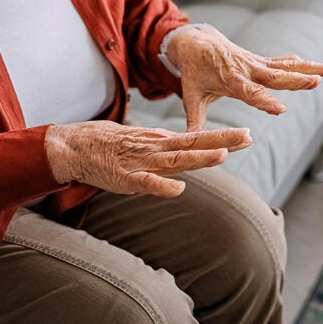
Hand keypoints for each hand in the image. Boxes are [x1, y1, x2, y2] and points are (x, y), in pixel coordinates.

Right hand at [45, 121, 251, 196]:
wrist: (75, 146)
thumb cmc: (109, 146)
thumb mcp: (143, 145)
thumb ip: (164, 153)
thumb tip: (187, 158)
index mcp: (161, 142)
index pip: (196, 139)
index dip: (221, 137)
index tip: (246, 135)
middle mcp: (156, 149)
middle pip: (193, 144)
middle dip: (222, 141)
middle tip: (248, 136)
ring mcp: (141, 163)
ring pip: (175, 160)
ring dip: (199, 158)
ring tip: (222, 155)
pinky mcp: (126, 178)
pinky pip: (146, 183)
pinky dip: (163, 186)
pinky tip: (179, 188)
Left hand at [165, 26, 322, 130]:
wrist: (196, 44)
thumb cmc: (194, 73)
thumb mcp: (191, 97)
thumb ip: (194, 121)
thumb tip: (190, 144)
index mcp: (230, 80)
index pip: (250, 92)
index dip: (265, 101)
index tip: (282, 109)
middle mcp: (247, 70)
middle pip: (274, 76)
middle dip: (295, 80)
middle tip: (315, 82)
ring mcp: (256, 63)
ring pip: (285, 66)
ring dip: (308, 68)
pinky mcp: (261, 61)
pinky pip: (283, 63)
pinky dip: (300, 64)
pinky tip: (319, 68)